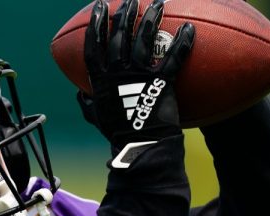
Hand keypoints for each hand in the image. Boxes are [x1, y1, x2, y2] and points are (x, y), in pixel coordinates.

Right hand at [79, 0, 194, 157]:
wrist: (141, 147)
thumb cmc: (118, 135)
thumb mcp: (96, 118)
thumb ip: (87, 104)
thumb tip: (79, 94)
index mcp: (100, 81)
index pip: (94, 47)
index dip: (96, 25)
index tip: (100, 8)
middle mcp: (117, 74)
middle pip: (118, 36)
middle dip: (123, 14)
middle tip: (129, 0)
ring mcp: (139, 77)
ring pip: (143, 40)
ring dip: (150, 17)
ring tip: (157, 2)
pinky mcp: (161, 83)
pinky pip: (173, 58)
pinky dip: (183, 42)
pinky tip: (190, 28)